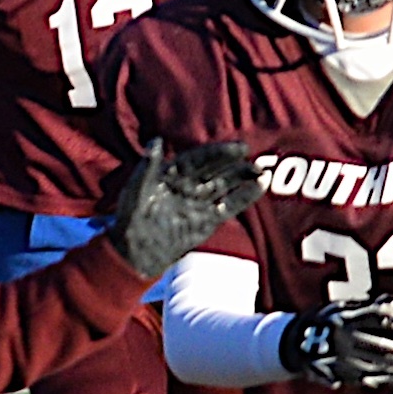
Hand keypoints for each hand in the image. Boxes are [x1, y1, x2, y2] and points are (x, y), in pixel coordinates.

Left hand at [106, 138, 263, 281]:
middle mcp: (188, 186)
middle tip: (255, 161)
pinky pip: (228, 207)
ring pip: (225, 187)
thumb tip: (155, 141)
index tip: (240, 148)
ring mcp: (198, 204)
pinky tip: (259, 188)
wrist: (134, 252)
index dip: (219, 153)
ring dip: (243, 180)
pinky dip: (243, 198)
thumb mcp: (135, 190)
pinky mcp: (205, 222)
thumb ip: (147, 167)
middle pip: (216, 171)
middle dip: (236, 165)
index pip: (200, 159)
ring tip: (262, 173)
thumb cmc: (130, 219)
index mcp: (172, 174)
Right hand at [280, 298, 392, 392]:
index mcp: (343, 317)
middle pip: (378, 344)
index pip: (376, 318)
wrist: (291, 343)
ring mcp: (339, 357)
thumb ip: (366, 305)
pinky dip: (383, 379)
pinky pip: (363, 378)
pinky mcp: (338, 373)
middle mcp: (341, 337)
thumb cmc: (324, 320)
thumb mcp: (340, 306)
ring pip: (374, 364)